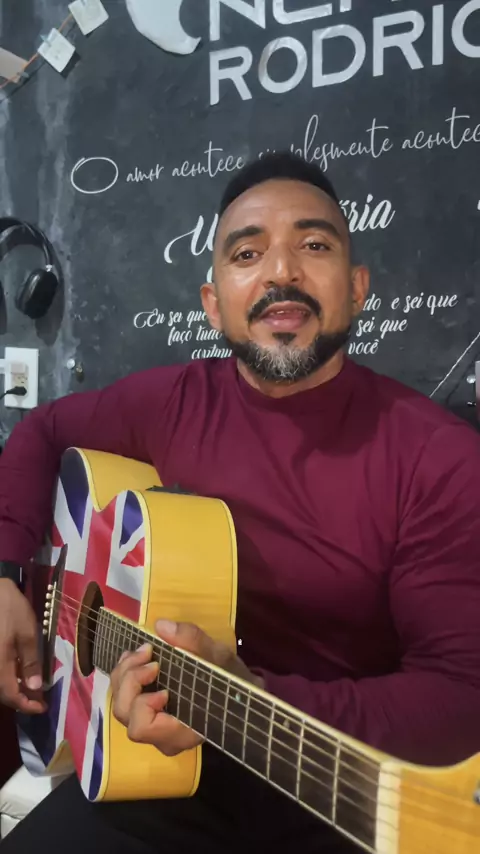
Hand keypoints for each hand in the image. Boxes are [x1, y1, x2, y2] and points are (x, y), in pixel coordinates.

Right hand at [0, 579, 45, 713]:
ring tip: (30, 686)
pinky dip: (6, 677)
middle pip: (2, 693)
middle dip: (20, 699)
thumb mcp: (28, 633)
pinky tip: (18, 672)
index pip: (10, 696)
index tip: (42, 708)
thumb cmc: (10, 610)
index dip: (26, 705)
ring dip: (13, 689)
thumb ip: (30, 662)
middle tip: (38, 698)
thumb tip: (34, 688)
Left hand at [111, 619, 262, 756]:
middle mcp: (164, 736)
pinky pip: (124, 698)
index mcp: (184, 731)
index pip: (146, 729)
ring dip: (126, 675)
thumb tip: (161, 627)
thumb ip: (194, 642)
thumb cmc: (230, 679)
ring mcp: (153, 726)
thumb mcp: (219, 657)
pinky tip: (137, 655)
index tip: (164, 687)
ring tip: (144, 650)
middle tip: (150, 655)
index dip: (144, 706)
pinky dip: (125, 674)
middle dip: (132, 683)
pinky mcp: (146, 712)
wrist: (236, 688)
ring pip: (121, 708)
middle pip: (128, 718)